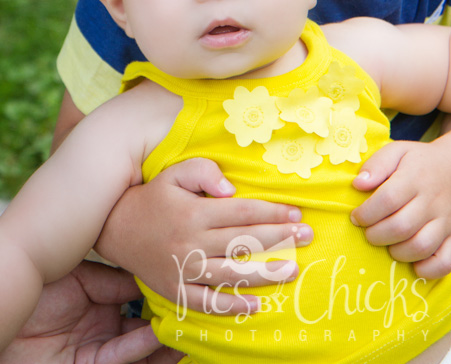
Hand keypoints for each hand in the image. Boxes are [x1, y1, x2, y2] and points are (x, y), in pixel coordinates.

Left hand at [0, 260, 178, 363]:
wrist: (4, 307)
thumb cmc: (34, 287)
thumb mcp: (79, 277)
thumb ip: (113, 278)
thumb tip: (150, 273)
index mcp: (99, 297)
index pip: (138, 292)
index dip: (161, 285)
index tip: (186, 272)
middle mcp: (102, 323)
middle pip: (144, 321)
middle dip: (172, 315)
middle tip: (200, 301)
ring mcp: (98, 346)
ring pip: (140, 344)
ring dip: (166, 338)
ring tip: (194, 325)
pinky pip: (121, 356)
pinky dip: (143, 348)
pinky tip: (162, 335)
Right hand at [95, 158, 311, 312]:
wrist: (115, 228)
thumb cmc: (155, 195)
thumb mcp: (176, 172)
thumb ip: (205, 172)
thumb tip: (232, 189)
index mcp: (195, 212)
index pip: (242, 212)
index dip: (272, 212)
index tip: (296, 213)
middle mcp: (191, 242)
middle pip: (243, 241)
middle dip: (279, 238)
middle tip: (307, 236)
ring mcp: (183, 269)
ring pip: (230, 273)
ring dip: (264, 272)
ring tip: (293, 269)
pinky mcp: (175, 289)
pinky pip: (206, 302)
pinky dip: (232, 305)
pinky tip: (256, 304)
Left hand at [350, 139, 450, 278]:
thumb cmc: (419, 163)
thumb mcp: (398, 151)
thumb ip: (377, 164)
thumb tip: (358, 184)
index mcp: (415, 177)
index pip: (388, 199)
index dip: (366, 213)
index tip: (356, 217)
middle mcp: (433, 201)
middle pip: (401, 227)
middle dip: (376, 235)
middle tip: (369, 232)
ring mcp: (446, 222)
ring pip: (421, 247)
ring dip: (397, 252)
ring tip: (388, 244)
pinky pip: (445, 263)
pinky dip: (427, 270)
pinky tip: (413, 263)